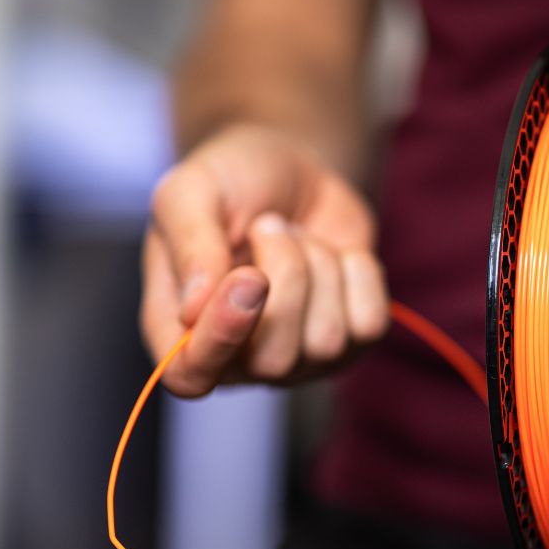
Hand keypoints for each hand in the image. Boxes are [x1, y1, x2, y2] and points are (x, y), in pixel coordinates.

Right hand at [141, 123, 389, 397]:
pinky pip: (369, 327)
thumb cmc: (230, 184)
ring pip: (325, 342)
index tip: (247, 277)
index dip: (220, 340)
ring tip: (295, 236)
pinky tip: (334, 255)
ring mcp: (297, 359)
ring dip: (318, 266)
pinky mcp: (349, 343)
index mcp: (179, 331)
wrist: (293, 171)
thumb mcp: (191, 191)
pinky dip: (360, 274)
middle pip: (271, 360)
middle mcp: (236, 360)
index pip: (190, 377)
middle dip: (285, 276)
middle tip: (269, 226)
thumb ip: (187, 245)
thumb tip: (194, 309)